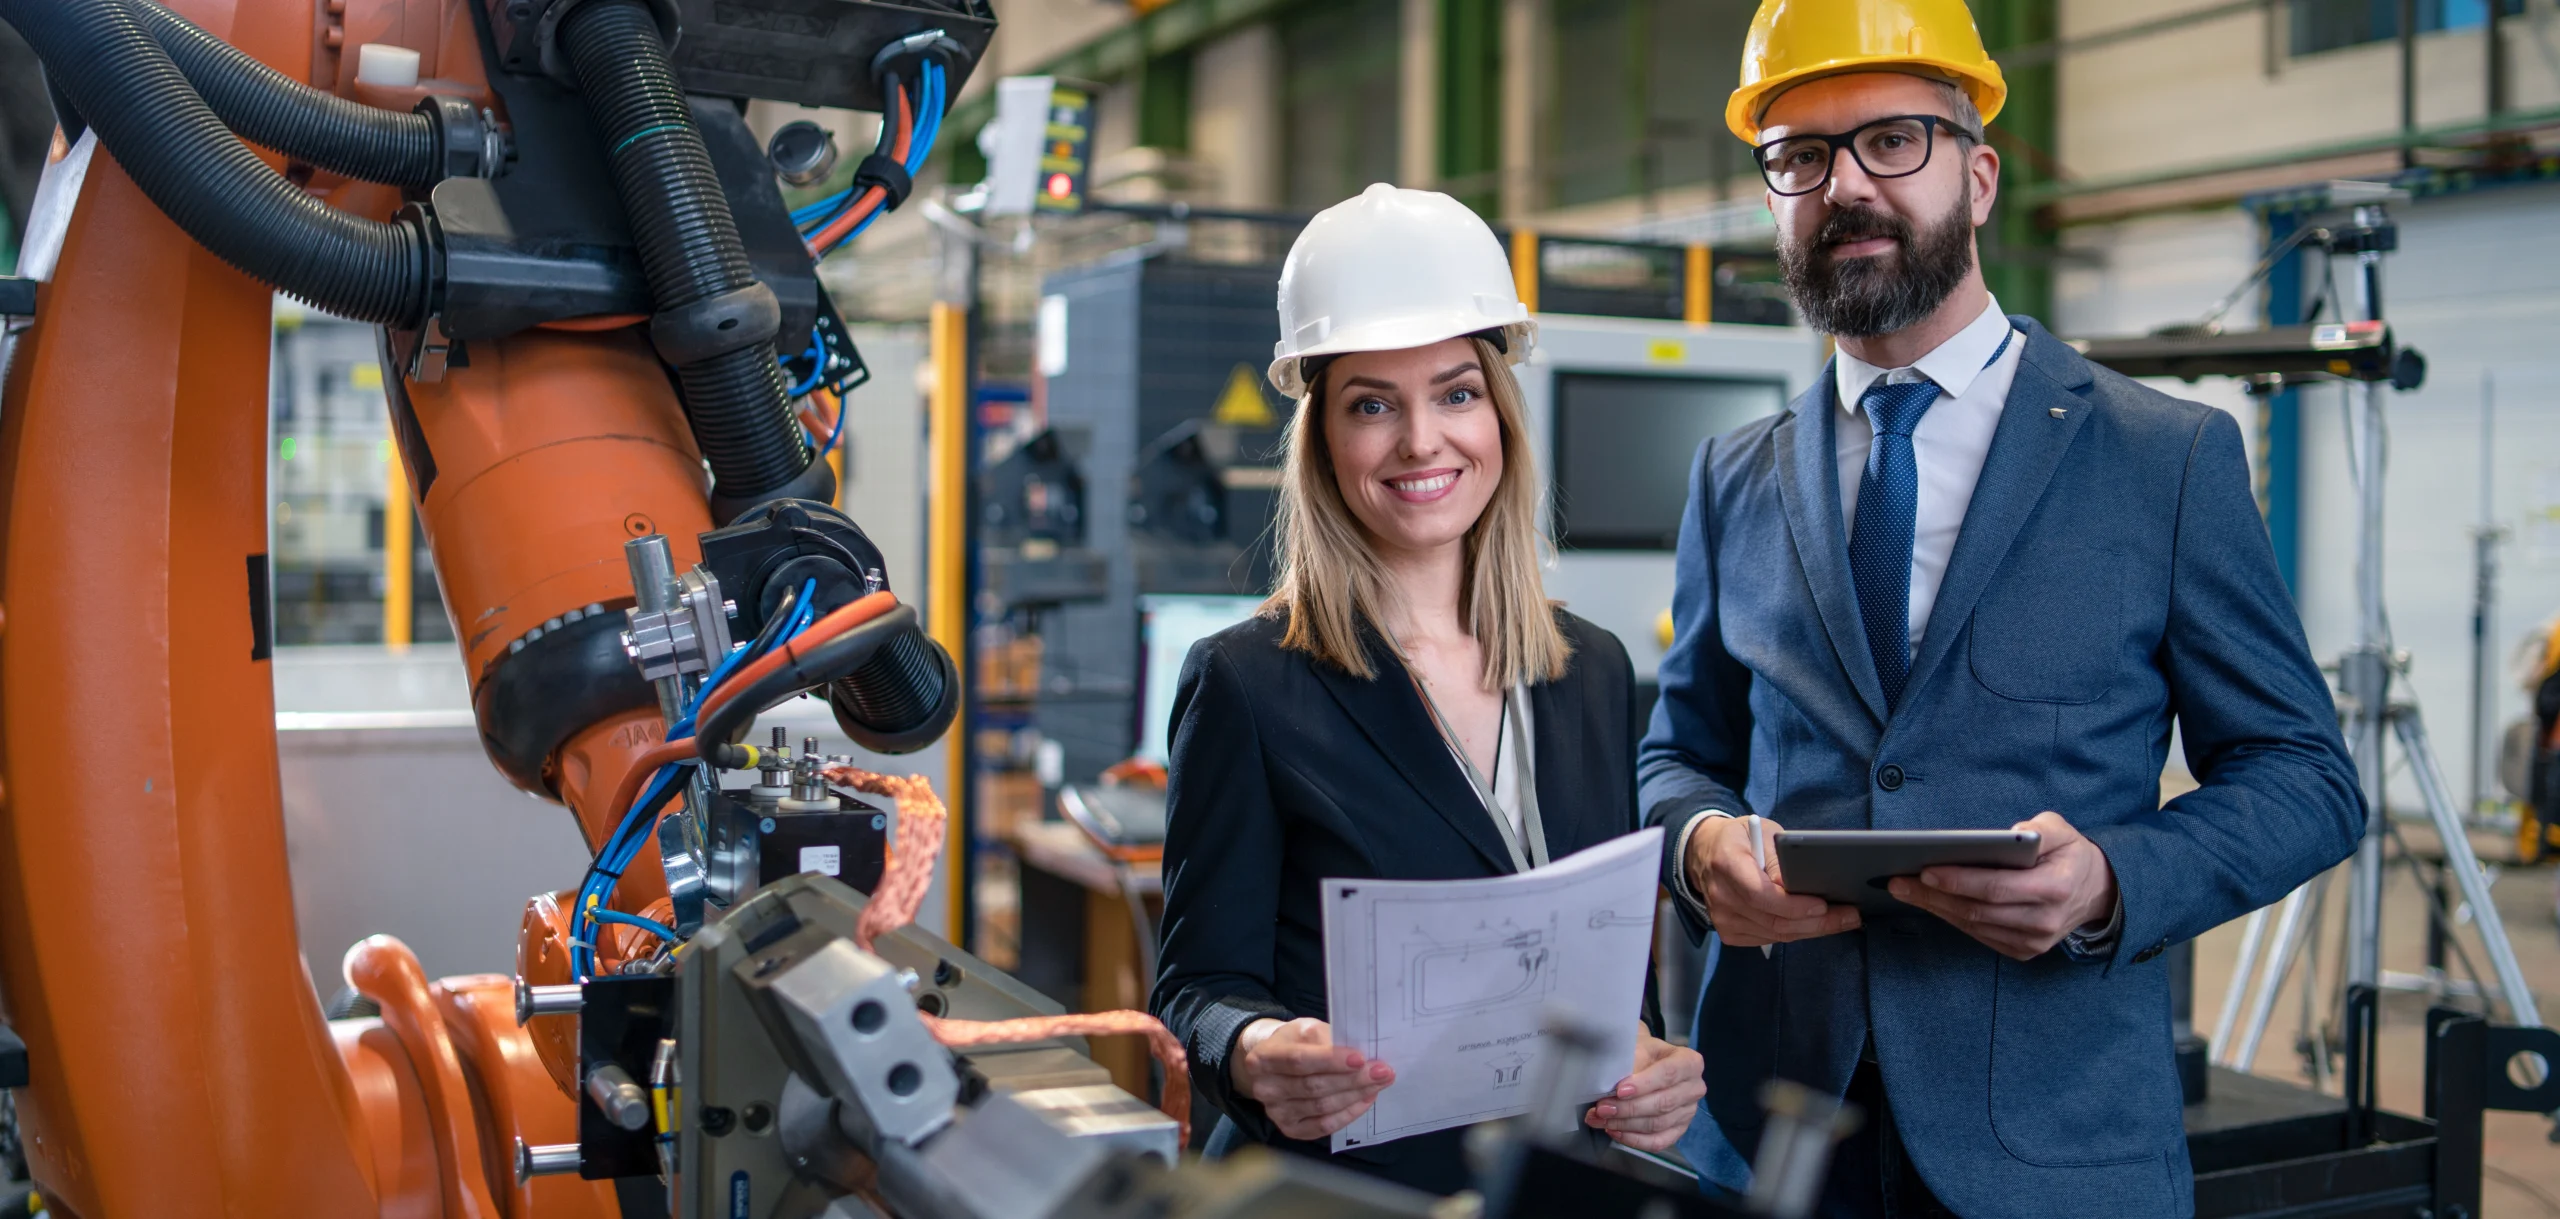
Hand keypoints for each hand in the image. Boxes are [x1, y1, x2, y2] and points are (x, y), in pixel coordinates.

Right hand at [1230, 1017, 1394, 1140]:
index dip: (1331, 1060)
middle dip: (1353, 1080)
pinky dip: (1348, 1114)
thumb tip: (1357, 1055)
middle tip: (1382, 1071)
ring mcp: (1276, 1113)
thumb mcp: (1304, 1029)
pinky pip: (1324, 1126)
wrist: (1274, 1065)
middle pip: (1314, 1087)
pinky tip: (1364, 1100)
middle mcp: (1264, 1089)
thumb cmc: (1293, 1043)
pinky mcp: (1289, 1129)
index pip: (1299, 1060)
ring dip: (1355, 1096)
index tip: (1360, 1058)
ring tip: (1379, 1083)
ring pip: (1322, 1108)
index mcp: (1262, 1058)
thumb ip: (1326, 1038)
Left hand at [1584, 1029, 1704, 1150]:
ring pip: (1658, 1125)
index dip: (1644, 1084)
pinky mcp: (1679, 1130)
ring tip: (1600, 1120)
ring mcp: (1688, 1112)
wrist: (1646, 1060)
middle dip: (1629, 1108)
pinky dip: (1634, 1139)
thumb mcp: (1637, 1046)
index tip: (1619, 1090)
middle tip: (1602, 1108)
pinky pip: (1658, 1142)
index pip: (1669, 1074)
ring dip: (1626, 1125)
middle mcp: (1694, 1088)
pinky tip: (1615, 1132)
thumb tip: (1611, 1083)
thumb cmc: (1642, 1052)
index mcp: (1690, 1062)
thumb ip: (1630, 1063)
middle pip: (1663, 1103)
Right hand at [1683, 815, 1861, 945]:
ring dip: (1812, 929)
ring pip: (1776, 934)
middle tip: (1849, 916)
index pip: (1760, 894)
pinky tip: (1815, 924)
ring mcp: (1722, 918)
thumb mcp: (1763, 832)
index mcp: (1726, 863)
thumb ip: (1779, 857)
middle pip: (1773, 920)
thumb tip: (1799, 884)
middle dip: (1816, 922)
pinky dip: (1795, 933)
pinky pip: (1769, 939)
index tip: (1823, 905)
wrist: (1705, 853)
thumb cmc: (1741, 839)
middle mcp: (1720, 895)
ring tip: (1842, 920)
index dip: (1793, 905)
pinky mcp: (1728, 932)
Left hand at [1889, 811, 2117, 960]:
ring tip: (1905, 889)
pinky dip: (1951, 918)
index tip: (1925, 869)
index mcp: (2054, 888)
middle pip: (1977, 909)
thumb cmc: (2070, 854)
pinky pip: (1979, 935)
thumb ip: (2037, 829)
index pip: (1996, 888)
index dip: (1958, 880)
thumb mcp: (2061, 830)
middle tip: (1898, 880)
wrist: (2095, 892)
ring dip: (1935, 907)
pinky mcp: (2022, 951)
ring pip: (1973, 925)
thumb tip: (2004, 835)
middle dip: (1933, 894)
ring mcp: (2033, 942)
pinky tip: (1929, 902)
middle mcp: (2044, 921)